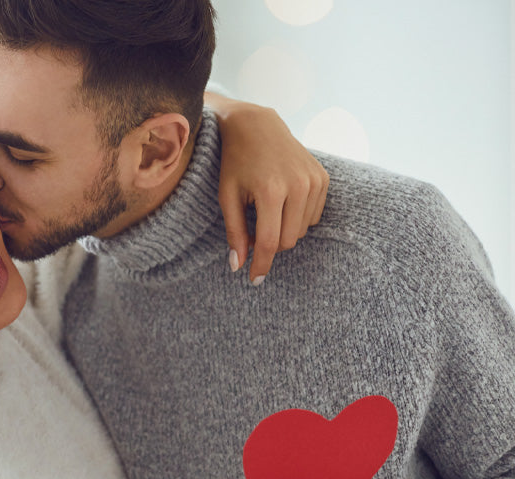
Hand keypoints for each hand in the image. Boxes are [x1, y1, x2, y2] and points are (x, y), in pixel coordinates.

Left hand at [207, 92, 328, 284]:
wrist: (257, 125)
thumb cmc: (236, 162)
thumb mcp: (228, 197)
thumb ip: (234, 232)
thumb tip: (238, 266)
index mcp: (271, 190)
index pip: (270, 241)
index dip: (261, 265)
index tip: (254, 280)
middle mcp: (298, 185)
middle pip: (288, 240)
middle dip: (269, 244)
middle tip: (251, 232)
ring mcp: (314, 181)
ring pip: (301, 231)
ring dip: (282, 231)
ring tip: (264, 213)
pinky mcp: (323, 178)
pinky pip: (312, 217)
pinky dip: (295, 219)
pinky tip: (281, 202)